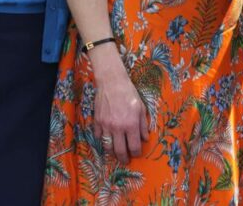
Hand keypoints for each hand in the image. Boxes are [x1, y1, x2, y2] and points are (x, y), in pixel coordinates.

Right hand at [86, 44, 151, 159]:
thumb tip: (145, 139)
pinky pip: (98, 137)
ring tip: (116, 155)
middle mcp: (118, 128)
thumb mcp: (141, 108)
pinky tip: (106, 141)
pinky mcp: (97, 122)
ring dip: (112, 153)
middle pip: (120, 151)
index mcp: (131, 124)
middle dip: (124, 158)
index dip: (136, 153)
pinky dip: (102, 141)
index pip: (134, 146)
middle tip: (126, 161)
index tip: (137, 154)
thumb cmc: (129, 94)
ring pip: (107, 147)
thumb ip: (143, 125)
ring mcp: (105, 126)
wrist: (112, 82)